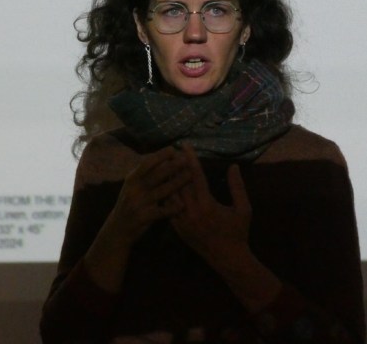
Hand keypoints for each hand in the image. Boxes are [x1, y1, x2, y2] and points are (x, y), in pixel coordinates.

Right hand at [102, 146, 189, 246]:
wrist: (118, 228)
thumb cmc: (129, 204)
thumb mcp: (131, 187)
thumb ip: (143, 175)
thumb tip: (158, 158)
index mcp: (131, 180)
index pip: (146, 164)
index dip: (159, 156)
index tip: (173, 149)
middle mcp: (134, 189)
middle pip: (155, 175)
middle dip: (171, 166)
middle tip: (185, 159)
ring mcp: (138, 203)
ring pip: (161, 191)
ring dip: (176, 183)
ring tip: (189, 176)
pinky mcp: (143, 217)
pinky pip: (161, 211)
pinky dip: (172, 208)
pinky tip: (182, 204)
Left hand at [171, 144, 251, 266]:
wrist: (227, 259)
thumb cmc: (238, 232)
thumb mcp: (244, 209)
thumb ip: (238, 187)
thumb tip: (233, 166)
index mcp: (207, 205)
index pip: (196, 176)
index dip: (190, 159)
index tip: (185, 145)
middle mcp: (191, 211)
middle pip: (179, 182)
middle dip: (174, 165)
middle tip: (170, 149)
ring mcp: (181, 220)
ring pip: (169, 194)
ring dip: (166, 178)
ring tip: (163, 164)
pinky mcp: (176, 228)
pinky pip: (166, 208)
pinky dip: (163, 195)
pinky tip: (160, 185)